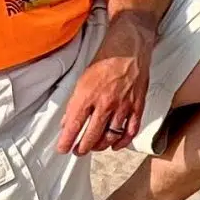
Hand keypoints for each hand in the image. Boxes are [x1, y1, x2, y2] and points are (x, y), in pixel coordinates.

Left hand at [60, 17, 155, 155]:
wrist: (129, 48)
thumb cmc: (105, 60)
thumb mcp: (82, 79)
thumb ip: (76, 102)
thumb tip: (68, 121)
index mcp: (87, 95)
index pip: (73, 126)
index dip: (66, 141)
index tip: (63, 149)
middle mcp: (105, 103)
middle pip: (92, 135)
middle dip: (82, 148)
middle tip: (78, 151)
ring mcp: (123, 106)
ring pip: (111, 136)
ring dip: (100, 146)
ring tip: (94, 148)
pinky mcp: (137, 106)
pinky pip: (130, 130)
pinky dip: (123, 142)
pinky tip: (115, 145)